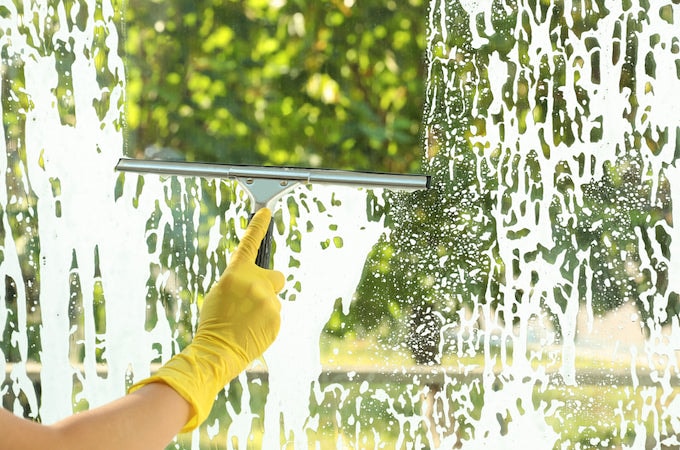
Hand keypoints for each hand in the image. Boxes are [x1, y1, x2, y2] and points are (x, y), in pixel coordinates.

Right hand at [129, 208, 283, 431]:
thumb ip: (239, 281)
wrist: (217, 351)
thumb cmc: (213, 322)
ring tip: (246, 322)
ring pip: (273, 300)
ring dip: (264, 308)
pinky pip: (275, 315)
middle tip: (254, 299)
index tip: (265, 213)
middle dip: (269, 284)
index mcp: (236, 274)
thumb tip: (252, 280)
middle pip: (276, 276)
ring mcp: (268, 302)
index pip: (250, 243)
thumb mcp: (219, 293)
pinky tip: (252, 331)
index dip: (258, 226)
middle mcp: (256, 284)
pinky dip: (266, 322)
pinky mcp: (277, 319)